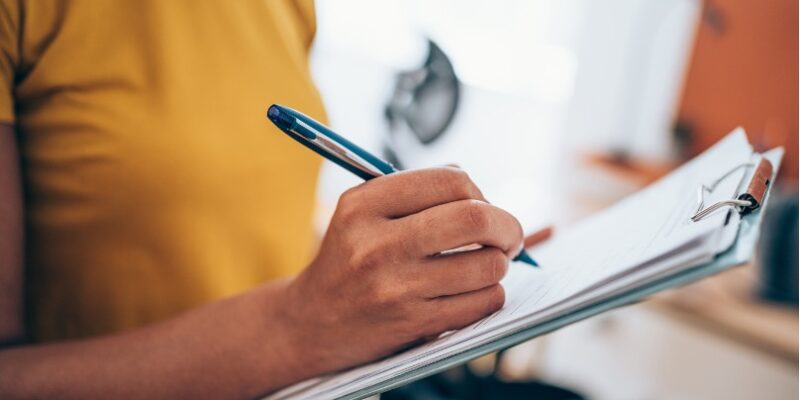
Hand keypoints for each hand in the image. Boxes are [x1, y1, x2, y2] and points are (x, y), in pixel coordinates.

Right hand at [277, 167, 523, 375]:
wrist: (312, 322)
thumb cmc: (349, 260)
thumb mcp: (361, 213)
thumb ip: (414, 192)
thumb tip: (481, 192)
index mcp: (364, 205)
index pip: (450, 180)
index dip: (479, 192)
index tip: (483, 206)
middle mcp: (377, 244)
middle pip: (475, 219)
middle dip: (507, 226)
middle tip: (509, 236)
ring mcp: (395, 288)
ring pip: (487, 265)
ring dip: (499, 265)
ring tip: (486, 266)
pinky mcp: (413, 324)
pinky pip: (483, 303)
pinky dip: (491, 295)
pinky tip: (473, 293)